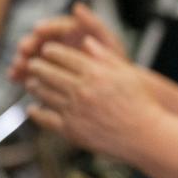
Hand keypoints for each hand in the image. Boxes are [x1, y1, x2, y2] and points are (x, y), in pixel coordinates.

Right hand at [8, 2, 123, 82]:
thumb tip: (78, 6)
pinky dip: (20, 74)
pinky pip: (29, 72)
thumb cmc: (114, 64)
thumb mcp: (108, 43)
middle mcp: (59, 44)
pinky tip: (14, 77)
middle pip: (39, 40)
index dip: (47, 27)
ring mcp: (50, 60)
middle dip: (30, 43)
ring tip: (18, 65)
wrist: (113, 91)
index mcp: (74, 33)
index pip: (57, 26)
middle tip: (24, 49)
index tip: (39, 29)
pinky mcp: (44, 74)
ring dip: (21, 59)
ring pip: (31, 56)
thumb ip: (94, 24)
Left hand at [23, 37, 159, 161]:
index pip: (63, 56)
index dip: (51, 50)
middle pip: (47, 72)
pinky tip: (33, 109)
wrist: (145, 136)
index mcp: (95, 73)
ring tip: (32, 83)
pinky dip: (36, 112)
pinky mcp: (71, 130)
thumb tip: (87, 41)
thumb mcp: (128, 74)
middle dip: (36, 65)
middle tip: (33, 64)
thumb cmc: (141, 104)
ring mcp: (74, 110)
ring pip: (43, 93)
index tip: (46, 49)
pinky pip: (45, 118)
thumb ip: (105, 56)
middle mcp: (81, 90)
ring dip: (34, 86)